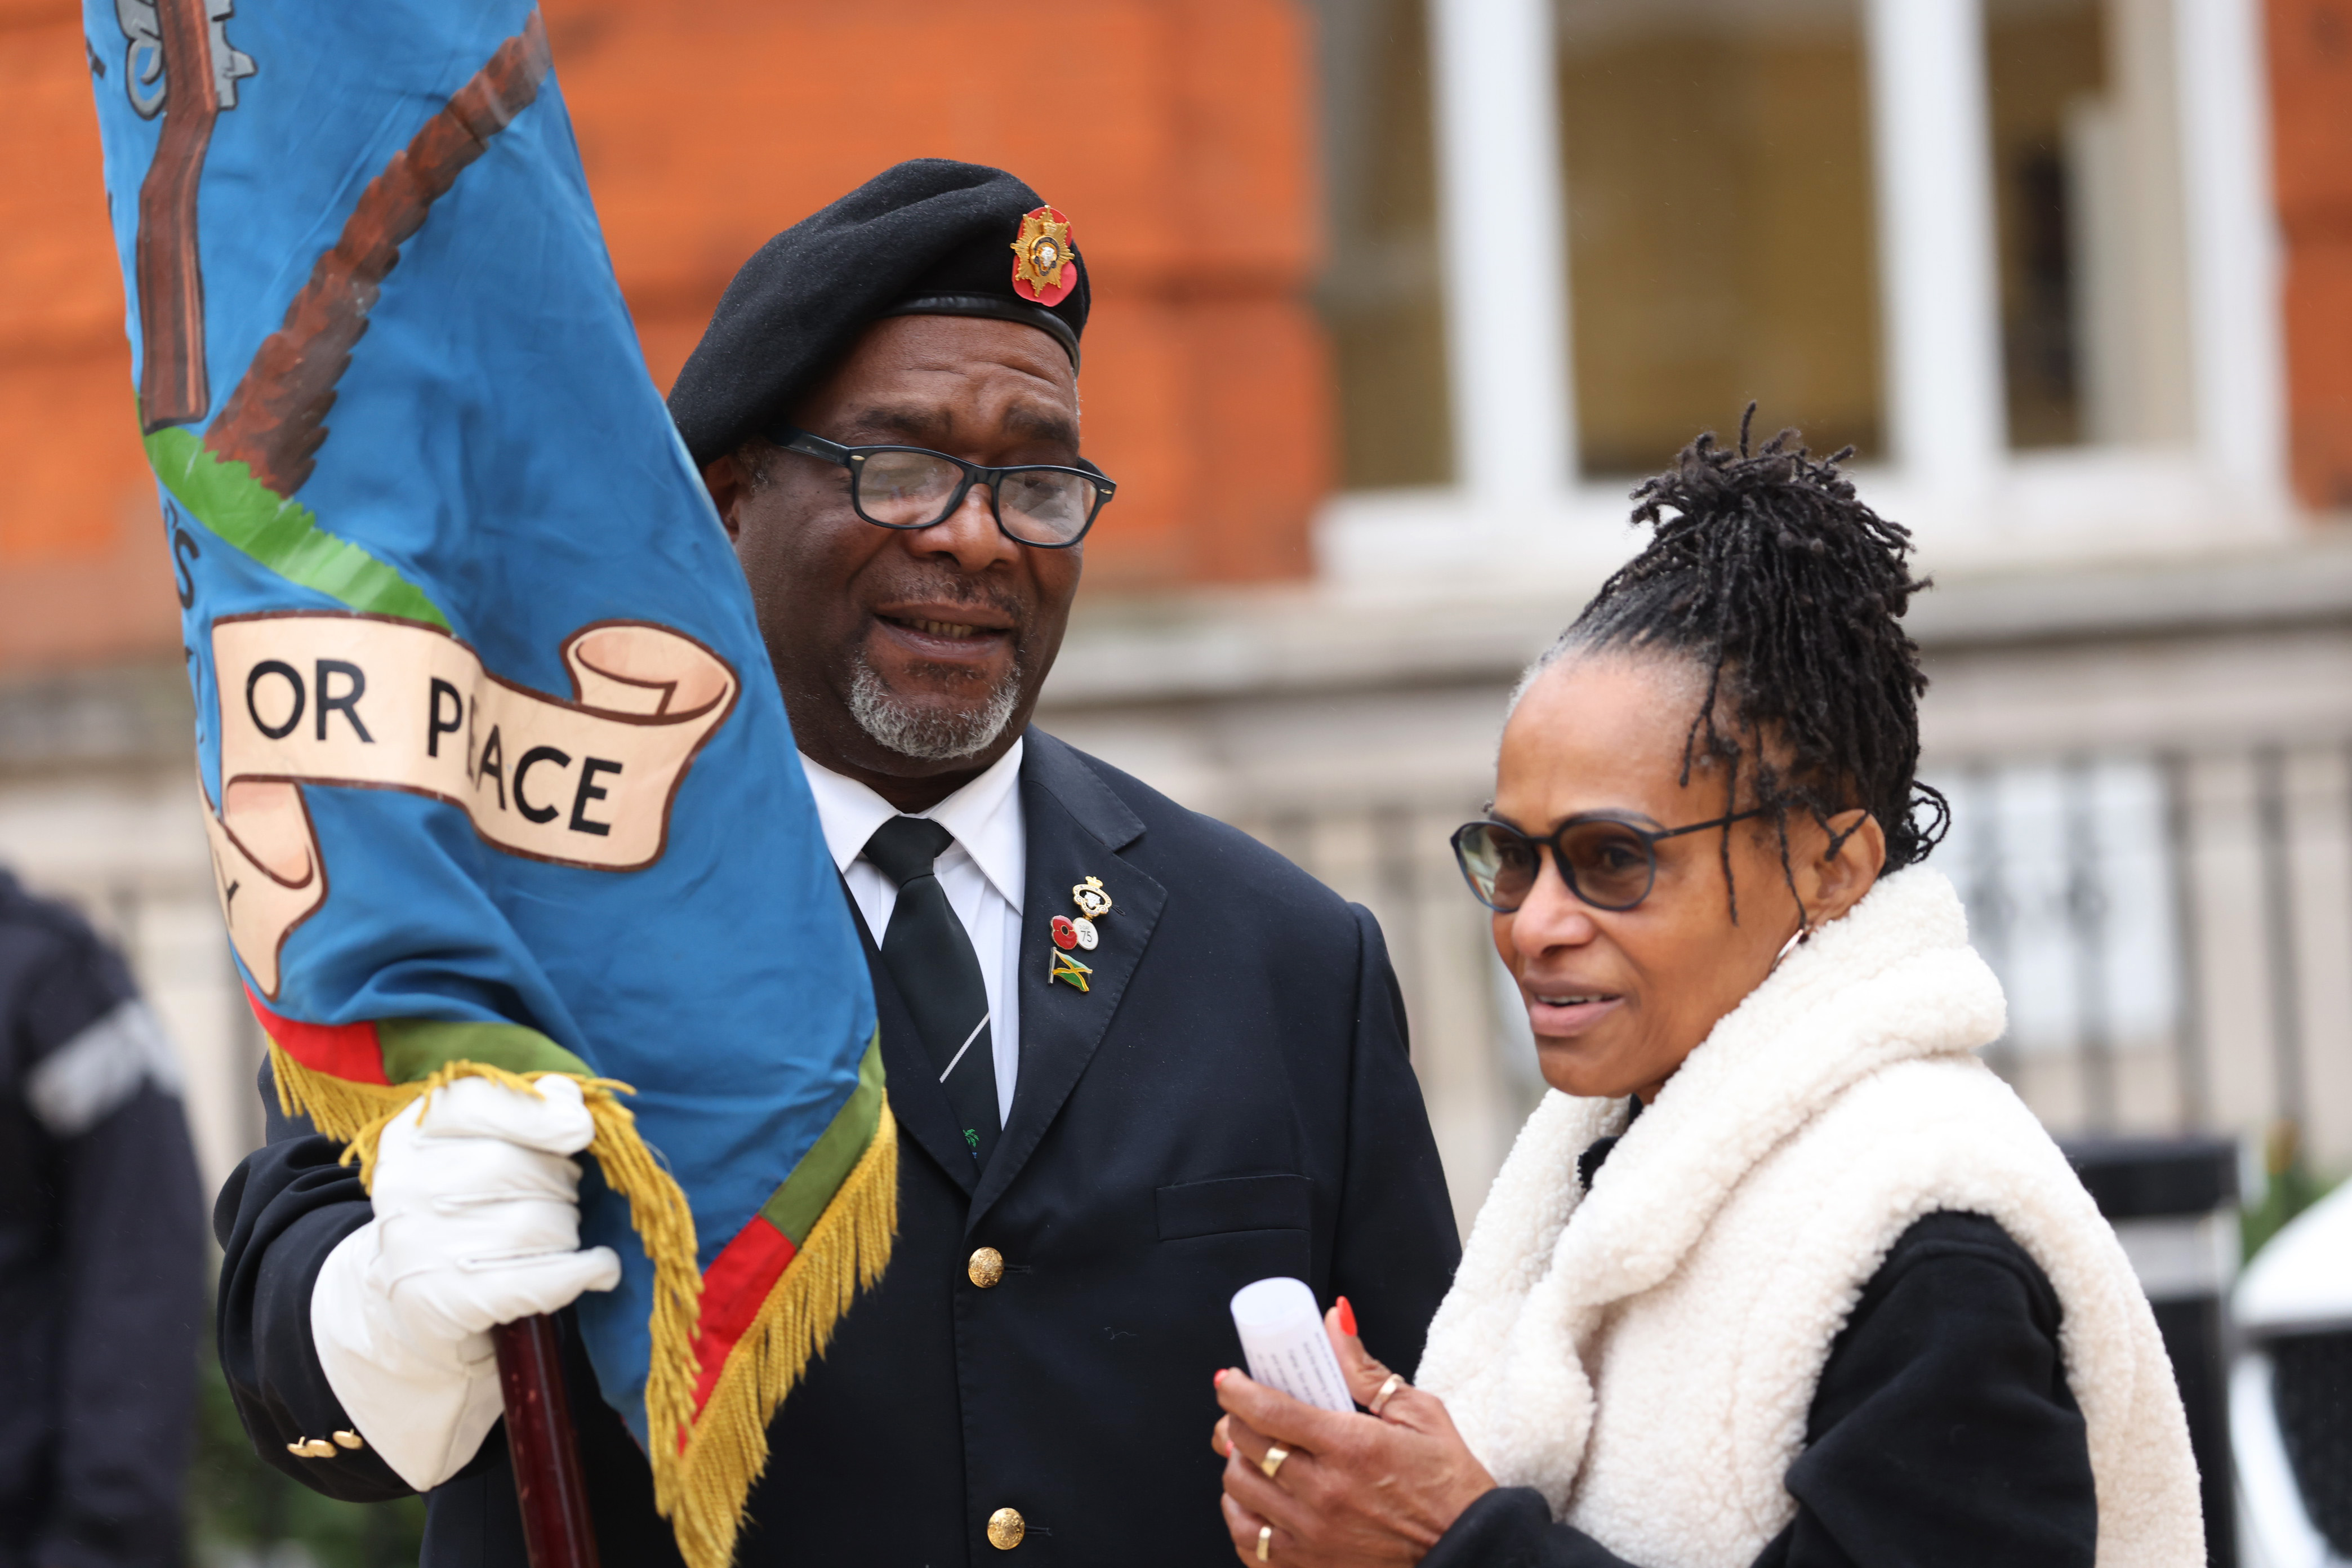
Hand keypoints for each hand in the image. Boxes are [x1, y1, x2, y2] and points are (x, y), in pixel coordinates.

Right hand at [311, 1074, 621, 1490]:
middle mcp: (405, 1186)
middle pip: (522, 1167)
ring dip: (564, 1229)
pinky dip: (584, 1271)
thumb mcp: (479, 1146)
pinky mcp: (445, 1302)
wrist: (412, 1302)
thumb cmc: (465, 1208)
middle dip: (560, 1181)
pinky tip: (600, 1268)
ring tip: (548, 1236)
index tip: (579, 1129)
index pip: (477, 1104)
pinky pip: (541, 1279)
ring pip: (541, 1223)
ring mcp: (419, 1247)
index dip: (538, 1114)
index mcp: (412, 1135)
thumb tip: (565, 1095)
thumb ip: (522, 1112)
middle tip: (554, 1195)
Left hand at [1211, 1301, 1495, 1566]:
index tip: (1229, 1379)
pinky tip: (1253, 1501)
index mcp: (1349, 1447)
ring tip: (1248, 1453)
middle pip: (1245, 1447)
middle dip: (1232, 1420)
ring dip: (1234, 1466)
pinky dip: (1240, 1518)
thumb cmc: (1447, 1482)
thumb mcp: (1418, 1413)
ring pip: (1239, 1493)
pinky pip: (1251, 1543)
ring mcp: (1313, 1534)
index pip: (1269, 1411)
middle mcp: (1324, 1492)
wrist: (1466, 1551)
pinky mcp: (1311, 1565)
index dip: (1237, 1390)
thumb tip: (1333, 1322)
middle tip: (1240, 1410)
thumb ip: (1365, 1368)